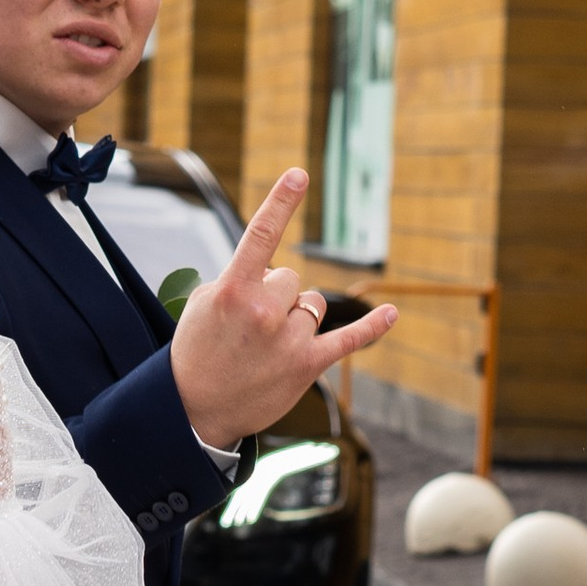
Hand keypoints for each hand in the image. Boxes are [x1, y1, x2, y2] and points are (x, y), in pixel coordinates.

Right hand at [168, 170, 395, 448]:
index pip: (262, 236)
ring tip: (266, 346)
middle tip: (248, 327)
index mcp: (234, 289)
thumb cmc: (196, 353)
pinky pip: (348, 340)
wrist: (193, 410)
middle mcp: (265, 311)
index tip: (299, 175)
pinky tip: (393, 314)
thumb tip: (274, 270)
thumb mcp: (202, 304)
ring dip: (295, 318)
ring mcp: (289, 339)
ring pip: (311, 305)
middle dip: (274, 295)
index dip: (281, 203)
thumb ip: (238, 278)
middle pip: (290, 278)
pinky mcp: (307, 365)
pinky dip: (372, 327)